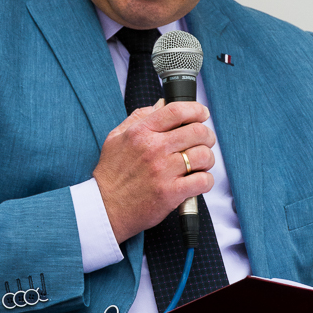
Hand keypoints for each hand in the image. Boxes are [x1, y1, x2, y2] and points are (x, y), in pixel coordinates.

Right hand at [93, 100, 215, 243]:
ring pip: (203, 155)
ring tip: (201, 164)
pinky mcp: (171, 193)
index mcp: (141, 132)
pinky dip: (206, 180)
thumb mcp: (116, 137)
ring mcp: (163, 171)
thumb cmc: (111, 174)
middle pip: (196, 131)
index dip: (196, 109)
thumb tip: (161, 104)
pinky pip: (203, 180)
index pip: (177, 111)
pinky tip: (198, 181)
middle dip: (207, 135)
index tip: (202, 114)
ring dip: (208, 159)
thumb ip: (139, 117)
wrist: (105, 208)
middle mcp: (153, 148)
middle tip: (205, 141)